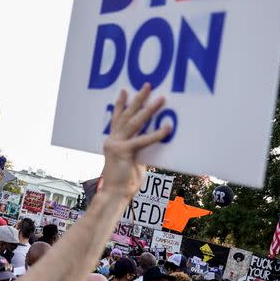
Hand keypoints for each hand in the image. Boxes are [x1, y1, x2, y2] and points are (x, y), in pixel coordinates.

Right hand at [100, 84, 168, 198]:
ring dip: (149, 109)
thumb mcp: (132, 160)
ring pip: (134, 123)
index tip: (124, 90)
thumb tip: (151, 142)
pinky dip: (156, 134)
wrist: (115, 194)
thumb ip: (138, 148)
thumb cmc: (125, 181)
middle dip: (138, 99)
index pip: (117, 118)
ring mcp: (116, 145)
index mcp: (112, 141)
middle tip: (147, 86)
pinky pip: (143, 140)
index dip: (120, 104)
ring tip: (161, 99)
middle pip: (126, 115)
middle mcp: (112, 140)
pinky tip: (167, 128)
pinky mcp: (124, 152)